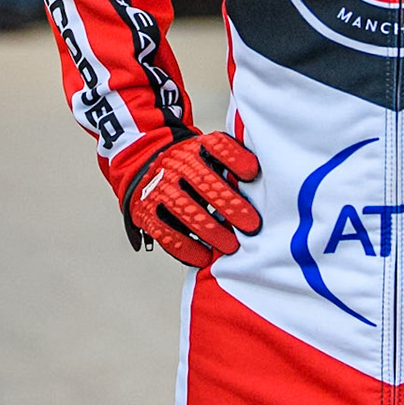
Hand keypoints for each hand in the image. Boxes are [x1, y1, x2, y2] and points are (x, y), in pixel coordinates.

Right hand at [128, 132, 262, 266]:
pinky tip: (203, 256)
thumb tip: (260, 177)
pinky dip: (185, 247)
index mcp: (194, 148)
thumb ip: (230, 161)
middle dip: (230, 205)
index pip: (216, 147)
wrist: (143, 165)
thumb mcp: (205, 153)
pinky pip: (165, 232)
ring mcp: (160, 189)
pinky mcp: (148, 212)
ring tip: (230, 246)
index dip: (234, 159)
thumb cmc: (187, 166)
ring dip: (210, 230)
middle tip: (250, 225)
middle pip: (203, 182)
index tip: (252, 172)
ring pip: (186, 209)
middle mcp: (175, 166)